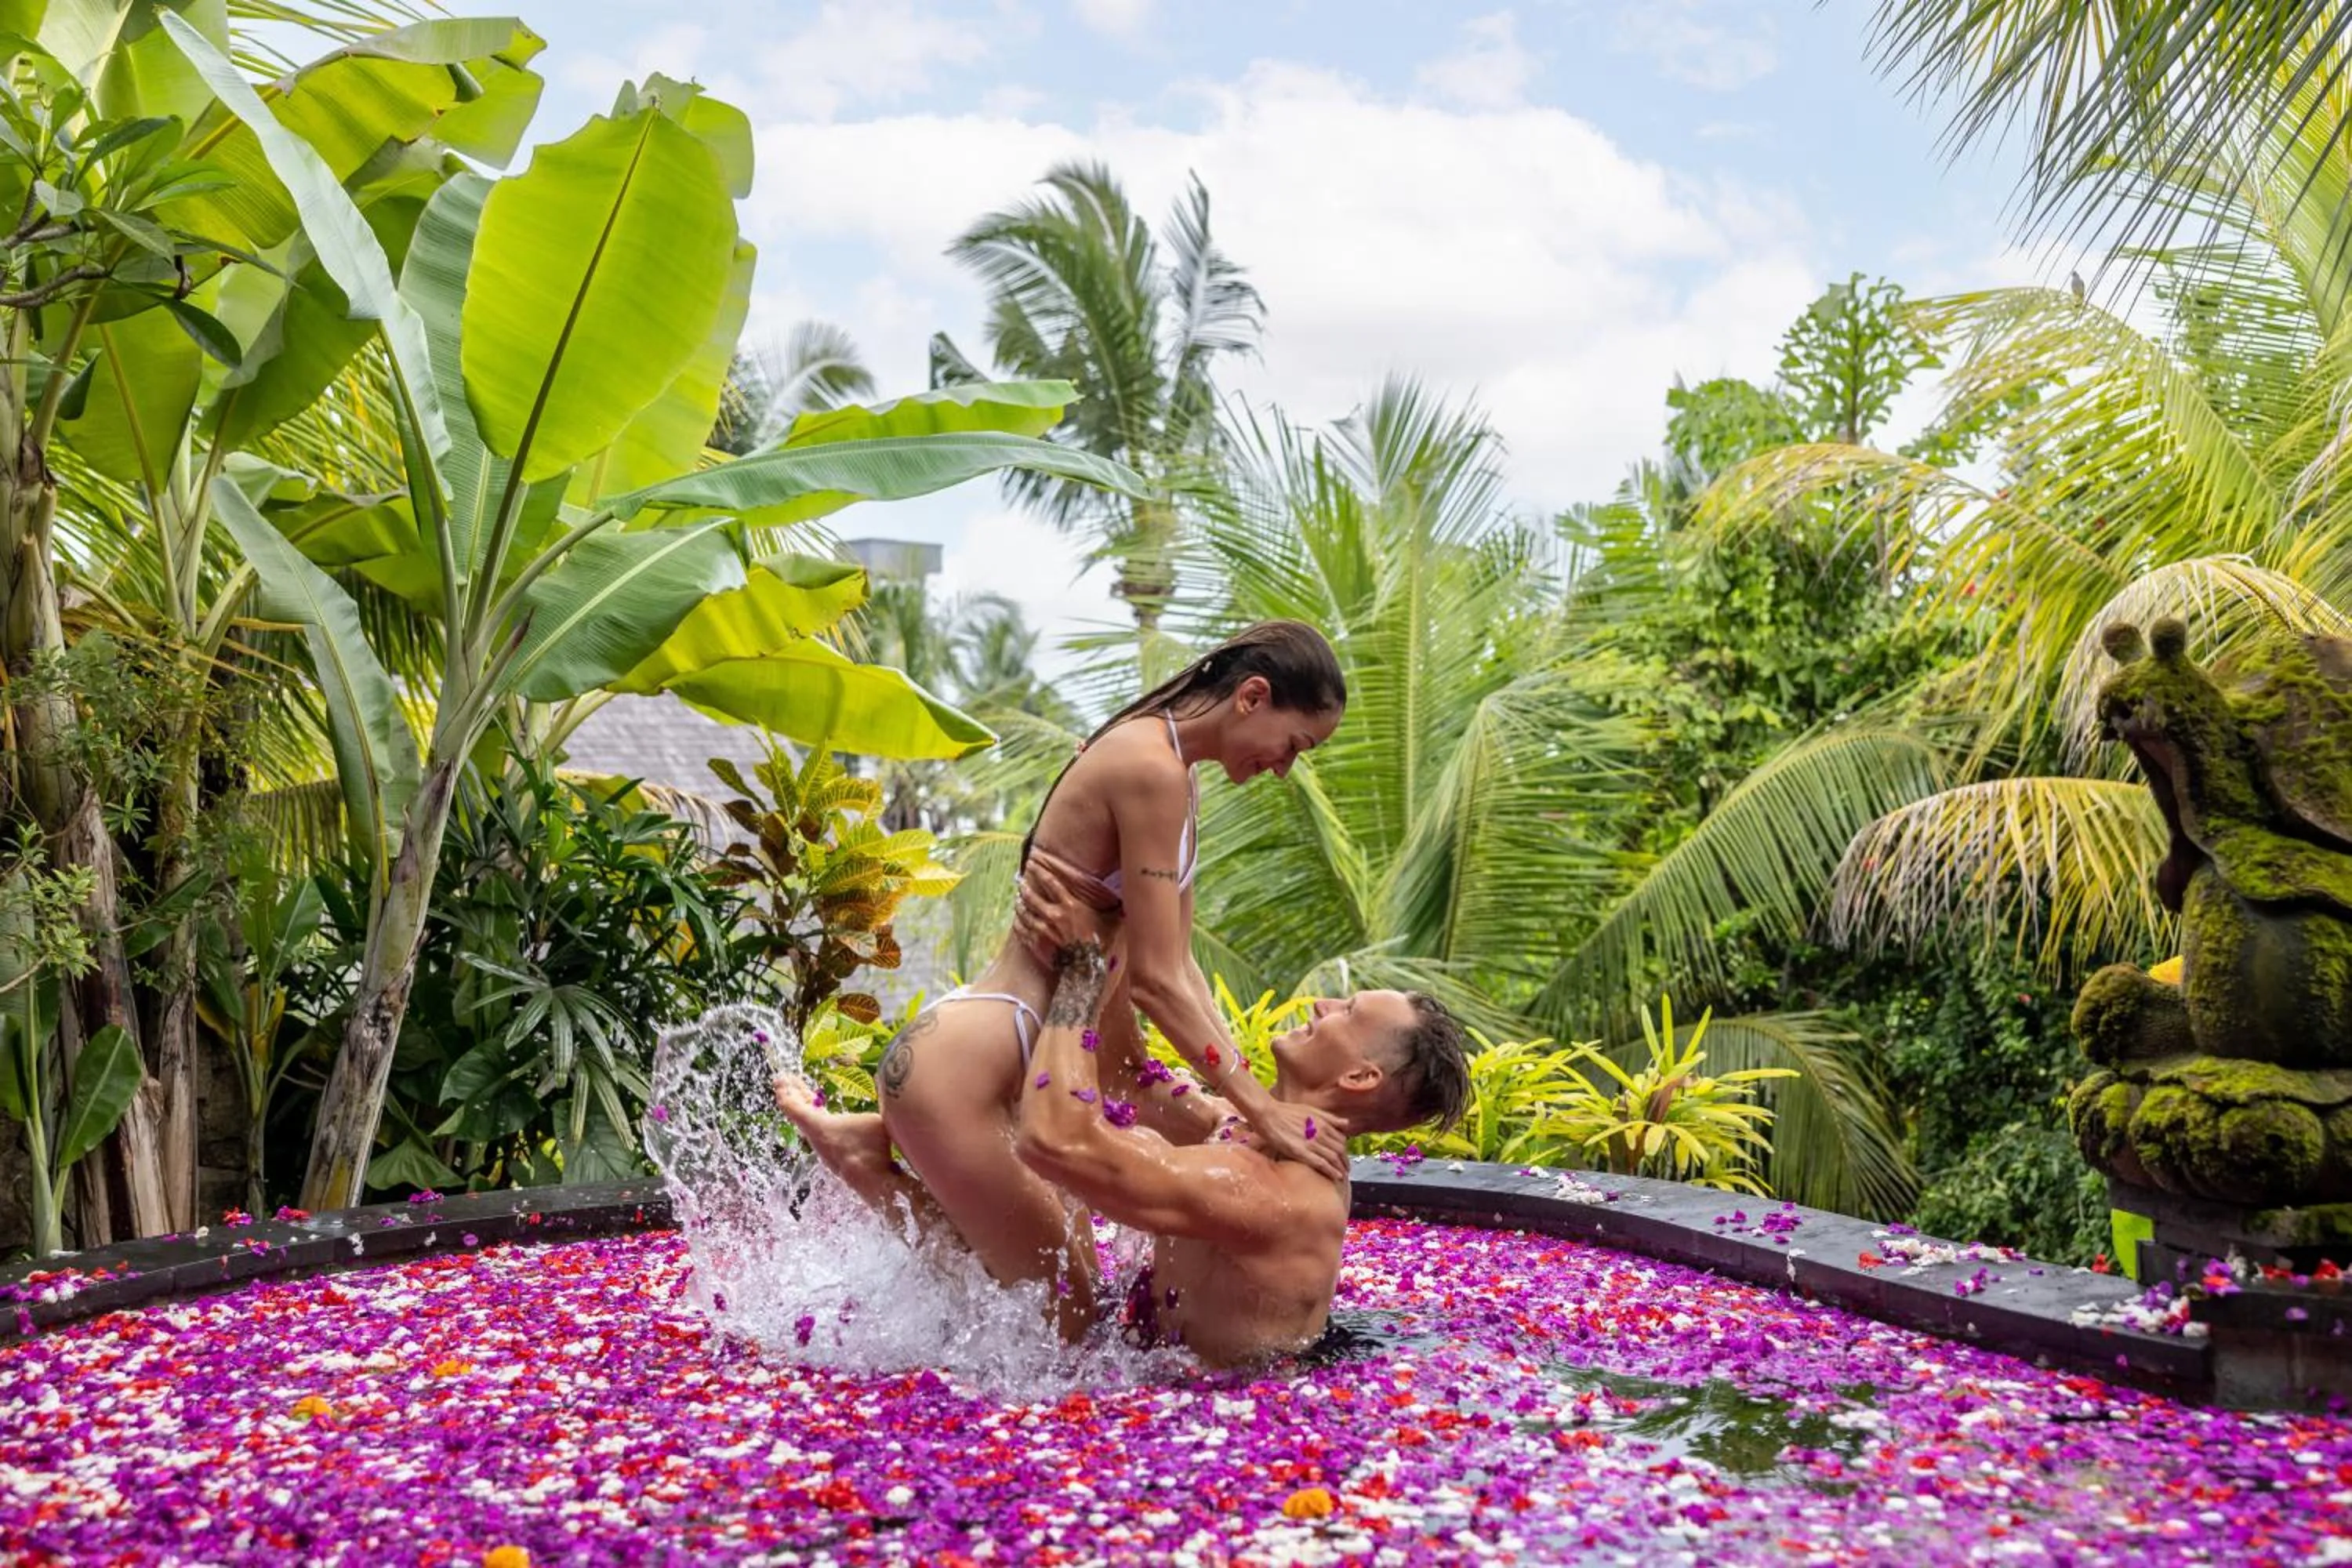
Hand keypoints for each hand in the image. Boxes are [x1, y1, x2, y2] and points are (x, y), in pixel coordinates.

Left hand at [1015, 849, 1117, 964]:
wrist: (1086, 968)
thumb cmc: (1100, 943)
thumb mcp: (1111, 921)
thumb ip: (1116, 907)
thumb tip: (1128, 897)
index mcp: (1070, 905)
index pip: (1051, 882)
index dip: (1040, 871)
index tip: (1033, 862)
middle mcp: (1054, 914)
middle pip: (1033, 896)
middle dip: (1025, 886)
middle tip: (1021, 880)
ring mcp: (1044, 929)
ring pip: (1025, 912)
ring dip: (1020, 904)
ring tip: (1017, 898)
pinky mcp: (1038, 943)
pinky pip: (1023, 930)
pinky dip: (1018, 923)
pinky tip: (1016, 919)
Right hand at [1240, 1093, 1348, 1180]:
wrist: (1268, 1114)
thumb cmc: (1286, 1111)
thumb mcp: (1311, 1110)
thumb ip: (1330, 1118)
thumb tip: (1346, 1124)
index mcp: (1324, 1122)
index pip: (1342, 1139)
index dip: (1344, 1149)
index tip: (1343, 1156)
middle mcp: (1321, 1132)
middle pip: (1340, 1150)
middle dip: (1345, 1161)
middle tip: (1346, 1168)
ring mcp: (1312, 1143)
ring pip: (1334, 1158)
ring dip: (1340, 1168)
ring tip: (1342, 1175)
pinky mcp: (1302, 1152)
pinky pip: (1322, 1164)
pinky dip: (1331, 1171)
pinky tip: (1336, 1176)